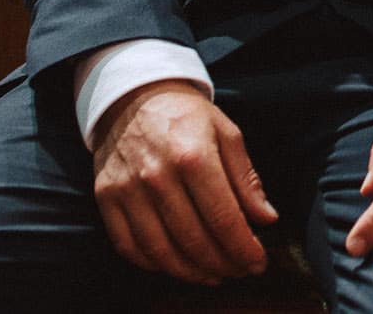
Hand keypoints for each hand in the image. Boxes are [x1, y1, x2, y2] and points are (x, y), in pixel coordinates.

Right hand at [91, 81, 276, 284]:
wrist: (135, 97)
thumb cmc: (187, 117)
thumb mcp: (227, 134)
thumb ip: (247, 179)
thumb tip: (267, 219)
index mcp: (193, 156)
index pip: (223, 218)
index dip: (244, 248)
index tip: (258, 263)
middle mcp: (157, 175)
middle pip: (194, 240)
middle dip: (223, 264)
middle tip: (239, 271)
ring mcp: (127, 189)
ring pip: (161, 251)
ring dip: (191, 272)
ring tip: (213, 275)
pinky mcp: (106, 198)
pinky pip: (129, 246)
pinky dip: (154, 264)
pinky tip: (176, 265)